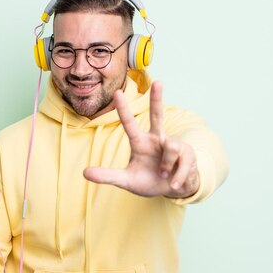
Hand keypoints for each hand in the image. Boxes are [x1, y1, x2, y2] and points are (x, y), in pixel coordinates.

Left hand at [83, 81, 199, 197]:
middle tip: (158, 82)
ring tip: (163, 175)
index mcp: (140, 142)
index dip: (124, 109)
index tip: (117, 92)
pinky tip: (173, 183)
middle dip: (157, 99)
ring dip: (165, 167)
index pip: (130, 124)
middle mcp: (156, 138)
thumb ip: (107, 175)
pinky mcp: (188, 153)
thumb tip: (84, 173)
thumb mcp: (126, 180)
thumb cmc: (148, 180)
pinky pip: (181, 163)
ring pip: (170, 148)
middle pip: (157, 115)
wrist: (172, 190)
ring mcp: (173, 144)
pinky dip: (176, 178)